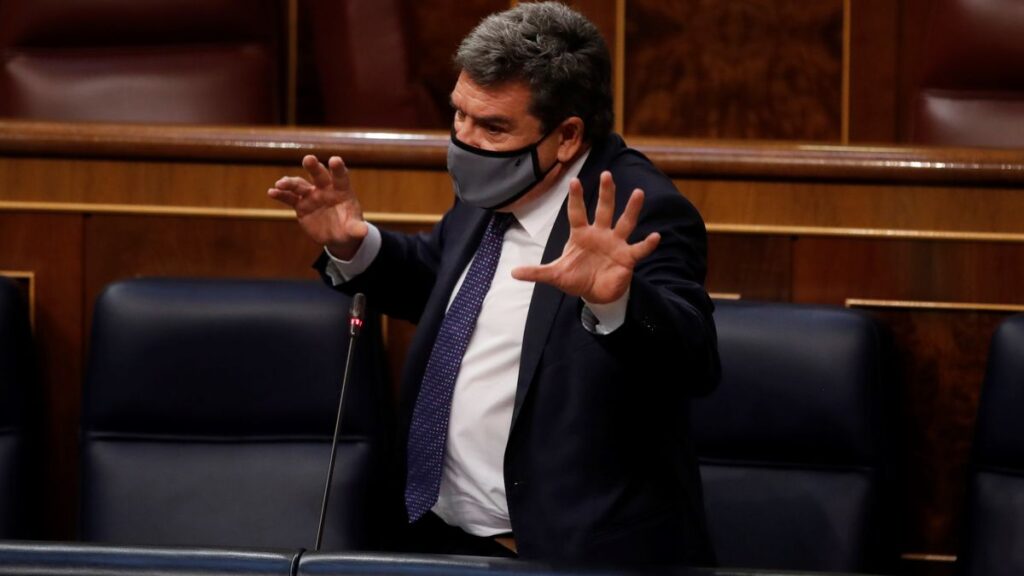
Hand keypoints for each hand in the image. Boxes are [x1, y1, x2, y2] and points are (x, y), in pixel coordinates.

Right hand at [267, 155, 367, 258]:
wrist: (337, 236)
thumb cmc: (349, 228)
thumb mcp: (354, 230)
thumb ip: (357, 229)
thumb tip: (363, 232)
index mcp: (342, 190)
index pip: (340, 177)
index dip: (338, 169)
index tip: (335, 160)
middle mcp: (325, 189)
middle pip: (319, 175)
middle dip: (314, 167)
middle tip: (308, 159)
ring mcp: (311, 195)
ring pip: (300, 185)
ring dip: (290, 182)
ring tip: (281, 183)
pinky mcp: (300, 205)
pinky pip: (289, 198)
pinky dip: (280, 195)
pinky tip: (271, 192)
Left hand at [512, 171, 659, 303]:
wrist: (595, 293)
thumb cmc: (576, 278)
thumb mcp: (555, 275)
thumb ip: (536, 272)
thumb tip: (513, 273)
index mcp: (581, 234)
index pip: (577, 213)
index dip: (576, 198)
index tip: (574, 181)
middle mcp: (600, 234)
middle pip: (604, 209)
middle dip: (606, 193)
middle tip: (607, 174)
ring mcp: (616, 244)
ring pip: (625, 223)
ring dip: (631, 209)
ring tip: (638, 193)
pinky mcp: (627, 257)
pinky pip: (639, 249)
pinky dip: (648, 244)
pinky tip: (656, 237)